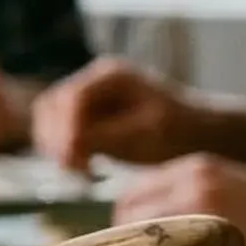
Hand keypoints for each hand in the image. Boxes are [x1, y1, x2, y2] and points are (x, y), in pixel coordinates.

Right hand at [29, 57, 200, 170]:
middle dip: (57, 139)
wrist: (196, 133)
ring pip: (49, 117)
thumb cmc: (176, 132)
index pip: (70, 100)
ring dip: (55, 144)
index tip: (73, 164)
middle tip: (75, 170)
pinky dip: (62, 147)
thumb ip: (102, 137)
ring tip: (79, 169)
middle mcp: (93, 79)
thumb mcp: (143, 135)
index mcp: (110, 75)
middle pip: (52, 105)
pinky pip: (57, 128)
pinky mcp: (85, 113)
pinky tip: (82, 164)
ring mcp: (87, 95)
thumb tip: (65, 150)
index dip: (65, 132)